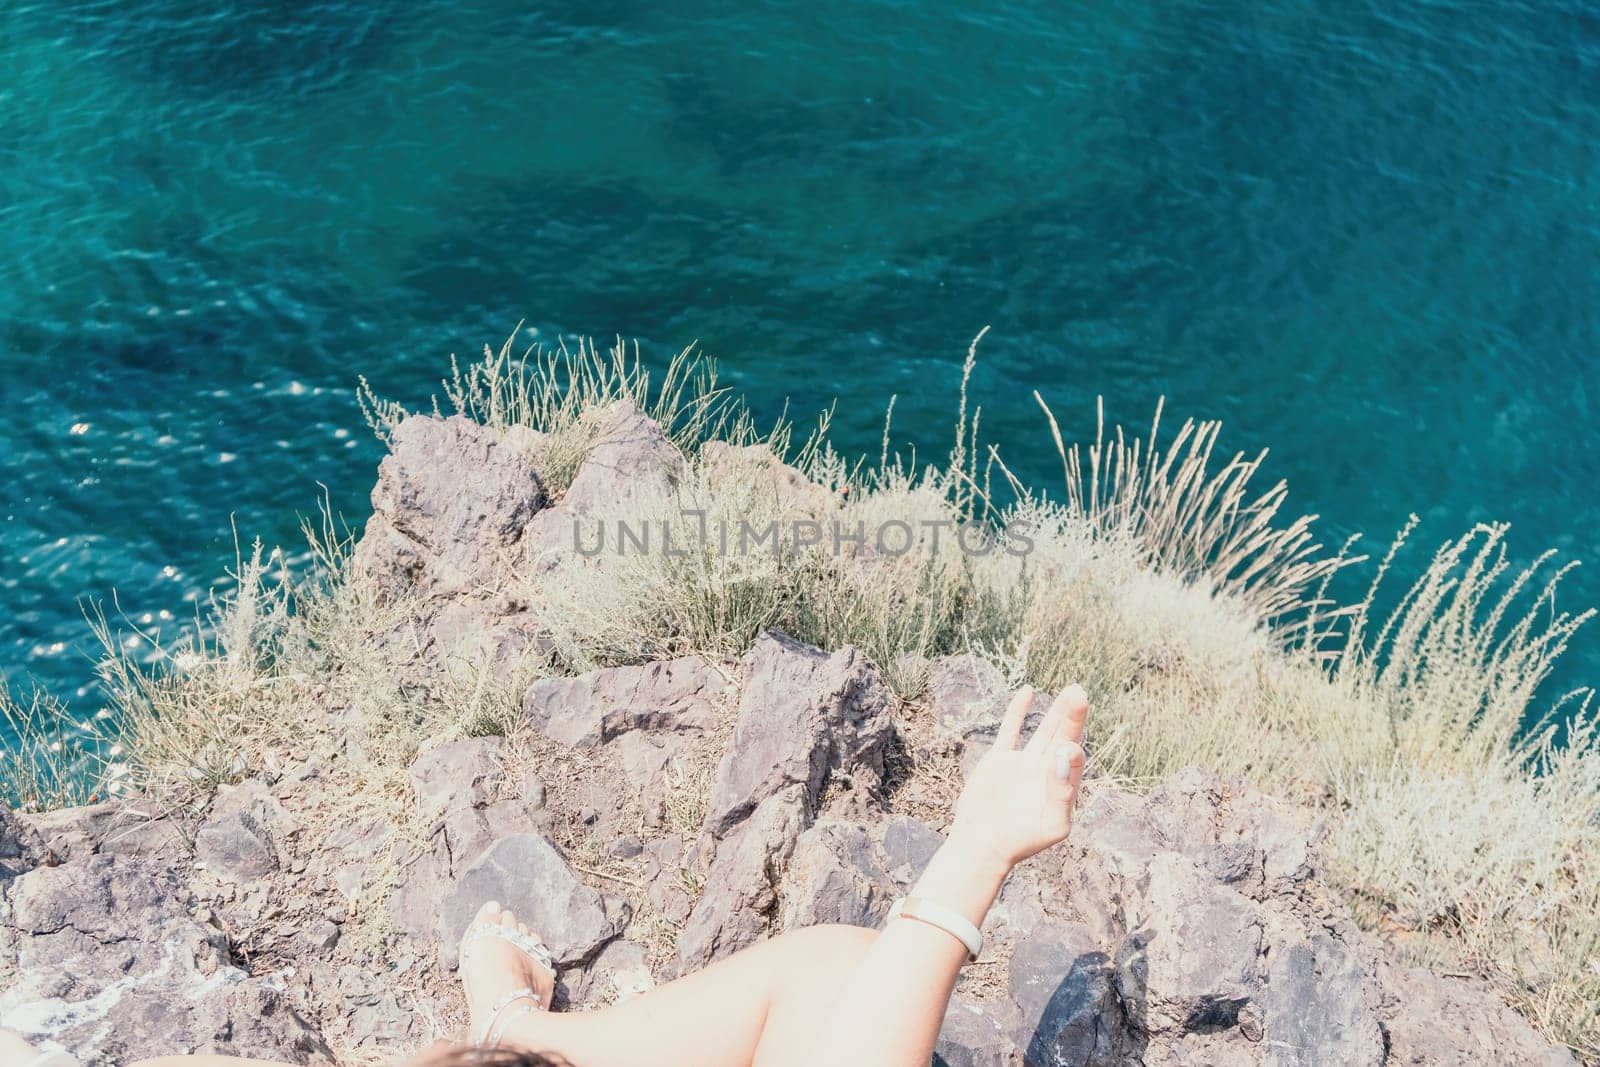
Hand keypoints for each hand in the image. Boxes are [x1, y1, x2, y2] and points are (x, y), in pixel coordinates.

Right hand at [948, 685, 1088, 869]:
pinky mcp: (1000, 760)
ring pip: (1044, 730)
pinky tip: (1029, 691)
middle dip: (1073, 716)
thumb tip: (1066, 754)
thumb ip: (1063, 792)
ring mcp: (1024, 764)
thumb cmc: (1021, 842)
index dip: (1073, 748)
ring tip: (1072, 690)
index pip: (1074, 759)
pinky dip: (1018, 711)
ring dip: (1057, 711)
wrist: (982, 847)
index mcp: (1063, 787)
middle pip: (1064, 737)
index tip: (1068, 747)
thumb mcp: (1052, 824)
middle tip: (1080, 692)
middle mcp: (1046, 772)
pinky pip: (1011, 730)